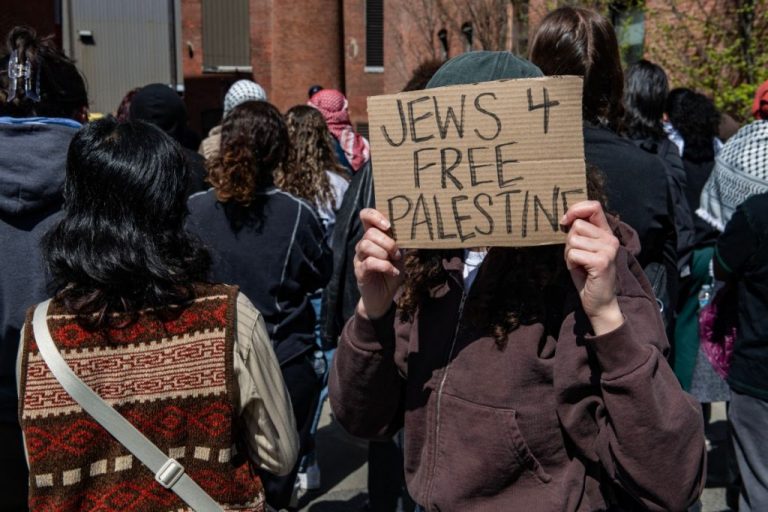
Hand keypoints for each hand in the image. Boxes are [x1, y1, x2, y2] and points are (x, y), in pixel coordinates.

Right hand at [354, 208, 404, 318]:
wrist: (384, 298)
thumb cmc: (391, 273)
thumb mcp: (399, 255)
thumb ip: (398, 243)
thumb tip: (405, 231)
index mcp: (373, 237)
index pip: (366, 216)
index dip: (374, 215)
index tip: (388, 225)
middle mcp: (363, 245)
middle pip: (369, 233)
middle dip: (387, 241)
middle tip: (396, 253)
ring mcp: (359, 258)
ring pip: (366, 245)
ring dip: (384, 253)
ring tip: (394, 262)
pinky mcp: (360, 272)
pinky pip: (369, 263)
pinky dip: (384, 266)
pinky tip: (392, 272)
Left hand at [562, 201, 623, 335]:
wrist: (599, 303)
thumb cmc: (587, 276)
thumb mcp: (584, 250)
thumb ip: (580, 233)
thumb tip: (567, 218)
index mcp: (606, 234)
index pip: (594, 206)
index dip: (575, 209)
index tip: (565, 221)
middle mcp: (610, 239)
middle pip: (577, 226)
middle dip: (569, 242)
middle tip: (577, 258)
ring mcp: (608, 250)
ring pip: (573, 240)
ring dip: (569, 255)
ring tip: (580, 265)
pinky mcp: (602, 262)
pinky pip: (573, 254)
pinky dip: (571, 264)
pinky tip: (581, 272)